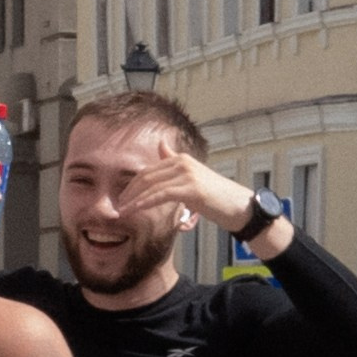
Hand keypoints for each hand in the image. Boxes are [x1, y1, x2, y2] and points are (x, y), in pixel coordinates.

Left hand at [112, 145, 258, 242]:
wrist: (238, 207)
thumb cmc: (216, 197)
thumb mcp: (193, 178)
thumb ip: (176, 163)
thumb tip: (162, 145)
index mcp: (181, 159)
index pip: (150, 170)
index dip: (133, 184)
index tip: (123, 198)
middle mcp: (183, 162)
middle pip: (147, 176)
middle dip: (129, 192)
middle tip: (118, 206)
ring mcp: (187, 174)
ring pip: (151, 186)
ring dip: (134, 200)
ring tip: (122, 211)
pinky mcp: (191, 188)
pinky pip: (161, 195)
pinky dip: (145, 203)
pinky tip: (135, 210)